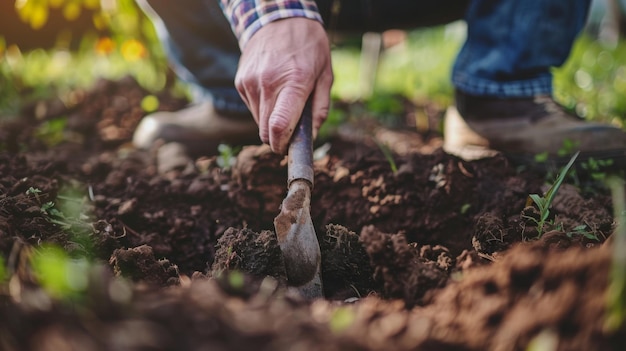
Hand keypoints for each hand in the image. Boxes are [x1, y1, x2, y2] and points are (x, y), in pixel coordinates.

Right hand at [236, 17, 332, 153]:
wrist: (278, 18)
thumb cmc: (309, 48)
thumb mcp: (326, 75)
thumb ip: (319, 109)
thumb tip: (310, 138)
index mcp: (294, 83)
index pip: (279, 126)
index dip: (281, 145)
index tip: (287, 149)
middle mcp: (268, 83)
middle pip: (265, 131)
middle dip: (277, 138)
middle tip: (290, 131)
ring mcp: (251, 82)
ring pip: (258, 121)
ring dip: (270, 121)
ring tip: (282, 100)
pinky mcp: (241, 81)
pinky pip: (251, 107)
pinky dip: (262, 107)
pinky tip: (271, 89)